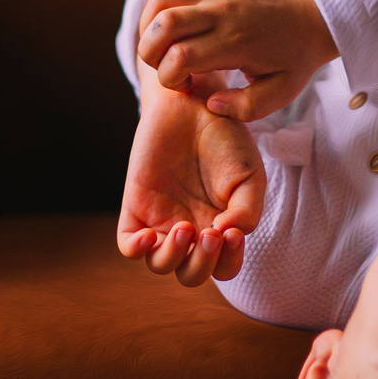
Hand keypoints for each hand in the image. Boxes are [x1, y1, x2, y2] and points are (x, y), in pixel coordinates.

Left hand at [117, 62, 266, 286]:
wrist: (193, 104)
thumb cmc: (226, 138)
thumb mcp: (249, 175)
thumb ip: (248, 211)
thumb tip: (227, 238)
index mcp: (220, 227)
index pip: (224, 267)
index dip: (228, 261)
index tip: (232, 233)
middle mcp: (191, 229)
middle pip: (191, 274)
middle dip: (203, 264)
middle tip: (212, 232)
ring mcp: (162, 219)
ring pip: (161, 265)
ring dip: (174, 257)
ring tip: (186, 228)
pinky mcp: (136, 206)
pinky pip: (128, 245)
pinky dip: (137, 249)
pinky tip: (151, 235)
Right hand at [137, 0, 337, 121]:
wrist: (313, 13)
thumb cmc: (296, 57)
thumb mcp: (282, 92)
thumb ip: (247, 108)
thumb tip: (211, 103)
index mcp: (236, 42)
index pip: (180, 56)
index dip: (170, 78)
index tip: (186, 87)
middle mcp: (221, 13)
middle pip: (163, 25)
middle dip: (150, 55)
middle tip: (167, 69)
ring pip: (159, 2)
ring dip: (148, 30)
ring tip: (163, 51)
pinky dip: (156, 14)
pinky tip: (168, 34)